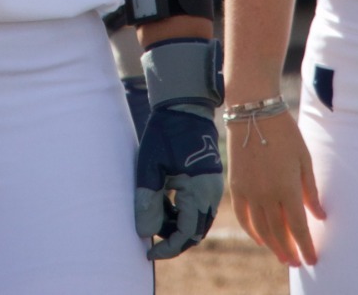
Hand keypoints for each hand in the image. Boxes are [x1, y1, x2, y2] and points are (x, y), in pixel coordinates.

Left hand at [135, 38, 223, 258]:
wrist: (184, 106)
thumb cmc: (165, 133)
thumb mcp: (150, 168)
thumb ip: (147, 201)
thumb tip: (145, 232)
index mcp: (200, 191)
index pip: (187, 234)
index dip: (168, 248)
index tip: (148, 251)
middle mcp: (211, 193)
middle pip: (195, 230)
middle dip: (172, 238)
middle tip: (149, 236)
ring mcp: (212, 186)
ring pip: (196, 219)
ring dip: (176, 224)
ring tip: (152, 215)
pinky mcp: (208, 179)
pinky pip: (197, 205)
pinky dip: (180, 211)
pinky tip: (163, 202)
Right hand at [227, 100, 322, 265]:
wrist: (253, 113)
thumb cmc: (285, 133)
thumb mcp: (305, 160)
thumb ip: (311, 190)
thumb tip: (320, 215)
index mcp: (287, 188)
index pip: (299, 227)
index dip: (306, 246)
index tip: (311, 259)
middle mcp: (267, 195)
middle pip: (279, 232)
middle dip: (290, 250)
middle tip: (297, 262)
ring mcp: (249, 192)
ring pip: (260, 228)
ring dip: (272, 245)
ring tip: (282, 256)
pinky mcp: (236, 186)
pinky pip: (243, 216)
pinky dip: (251, 230)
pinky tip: (260, 238)